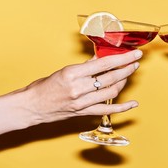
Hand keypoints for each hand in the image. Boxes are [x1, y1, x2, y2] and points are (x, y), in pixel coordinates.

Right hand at [24, 50, 142, 123]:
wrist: (31, 106)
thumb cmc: (44, 87)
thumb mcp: (64, 71)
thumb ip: (85, 66)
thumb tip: (101, 57)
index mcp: (72, 74)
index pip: (104, 64)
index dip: (122, 58)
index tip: (134, 54)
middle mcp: (79, 89)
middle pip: (110, 78)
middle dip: (126, 68)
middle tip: (135, 62)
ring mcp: (82, 103)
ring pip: (111, 92)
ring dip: (124, 82)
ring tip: (129, 73)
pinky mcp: (83, 113)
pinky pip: (107, 110)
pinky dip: (122, 107)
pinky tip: (133, 104)